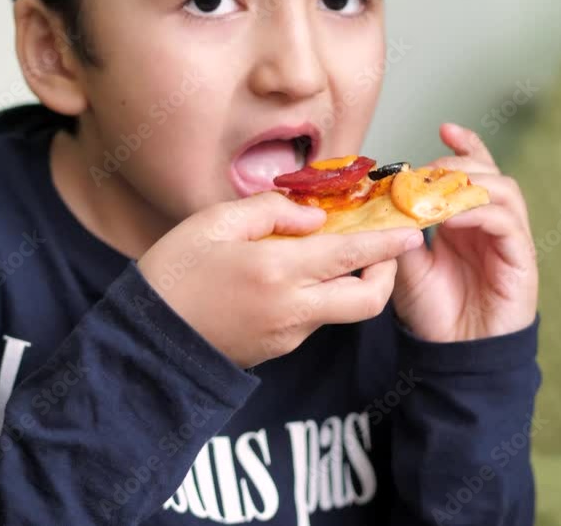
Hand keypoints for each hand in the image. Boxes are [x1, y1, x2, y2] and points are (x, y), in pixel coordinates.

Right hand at [138, 192, 423, 367]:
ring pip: (340, 308)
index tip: (413, 231)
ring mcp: (288, 334)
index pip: (352, 255)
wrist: (148, 342)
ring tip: (325, 251)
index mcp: (278, 271)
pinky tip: (292, 275)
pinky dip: (317, 295)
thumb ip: (269, 211)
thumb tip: (313, 217)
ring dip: (346, 282)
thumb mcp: (212, 223)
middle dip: (386, 275)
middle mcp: (293, 308)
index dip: (388, 243)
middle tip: (380, 250)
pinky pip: (313, 318)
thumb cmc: (173, 275)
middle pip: (367, 301)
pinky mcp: (279, 348)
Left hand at [393, 124, 537, 341]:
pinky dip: (480, 211)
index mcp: (467, 221)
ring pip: (504, 190)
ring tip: (437, 191)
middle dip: (457, 164)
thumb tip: (389, 199)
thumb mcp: (406, 266)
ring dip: (470, 184)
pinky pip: (508, 222)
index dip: (464, 146)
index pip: (475, 171)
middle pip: (488, 173)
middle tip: (425, 172)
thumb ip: (401, 232)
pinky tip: (453, 216)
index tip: (443, 128)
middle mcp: (491, 225)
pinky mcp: (521, 260)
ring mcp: (509, 241)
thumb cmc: (434, 315)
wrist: (453, 358)